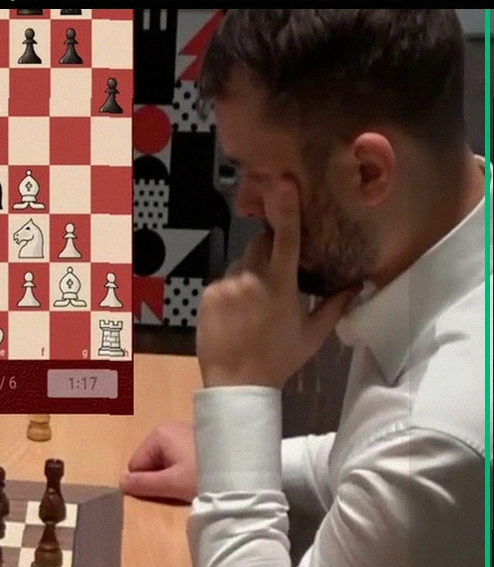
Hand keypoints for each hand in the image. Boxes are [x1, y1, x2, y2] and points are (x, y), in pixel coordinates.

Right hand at [120, 420, 197, 502]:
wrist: (247, 469)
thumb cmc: (205, 474)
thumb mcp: (172, 484)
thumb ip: (144, 484)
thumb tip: (120, 483)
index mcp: (158, 433)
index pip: (136, 465)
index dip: (150, 481)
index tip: (172, 486)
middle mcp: (168, 427)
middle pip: (150, 461)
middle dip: (163, 476)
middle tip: (184, 484)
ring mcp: (183, 430)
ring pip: (165, 461)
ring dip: (175, 473)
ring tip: (194, 478)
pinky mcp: (198, 437)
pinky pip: (180, 456)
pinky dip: (187, 467)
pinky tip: (202, 471)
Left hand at [196, 180, 360, 388]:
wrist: (235, 383)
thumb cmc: (279, 359)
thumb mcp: (313, 335)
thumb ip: (335, 306)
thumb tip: (358, 285)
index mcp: (281, 286)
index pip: (286, 239)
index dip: (286, 209)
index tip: (284, 183)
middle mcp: (251, 279)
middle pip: (262, 243)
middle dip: (272, 249)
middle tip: (278, 274)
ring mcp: (226, 285)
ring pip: (241, 262)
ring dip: (250, 272)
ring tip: (255, 303)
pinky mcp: (207, 293)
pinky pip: (223, 279)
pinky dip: (232, 289)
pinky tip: (237, 312)